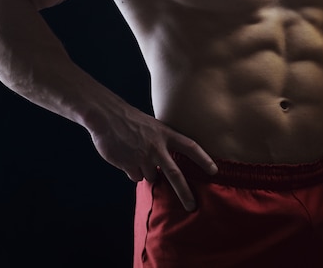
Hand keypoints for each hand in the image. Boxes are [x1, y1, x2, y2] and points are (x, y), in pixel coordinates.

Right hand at [88, 106, 217, 210]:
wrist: (107, 117)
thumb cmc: (132, 121)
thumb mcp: (154, 126)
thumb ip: (164, 143)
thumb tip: (167, 166)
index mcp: (166, 134)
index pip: (190, 147)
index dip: (203, 159)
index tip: (214, 171)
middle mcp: (156, 147)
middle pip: (174, 174)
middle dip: (184, 192)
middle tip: (192, 206)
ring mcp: (142, 157)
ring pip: (151, 177)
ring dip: (147, 172)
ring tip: (137, 155)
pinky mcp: (128, 164)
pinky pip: (135, 177)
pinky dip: (133, 172)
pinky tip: (127, 158)